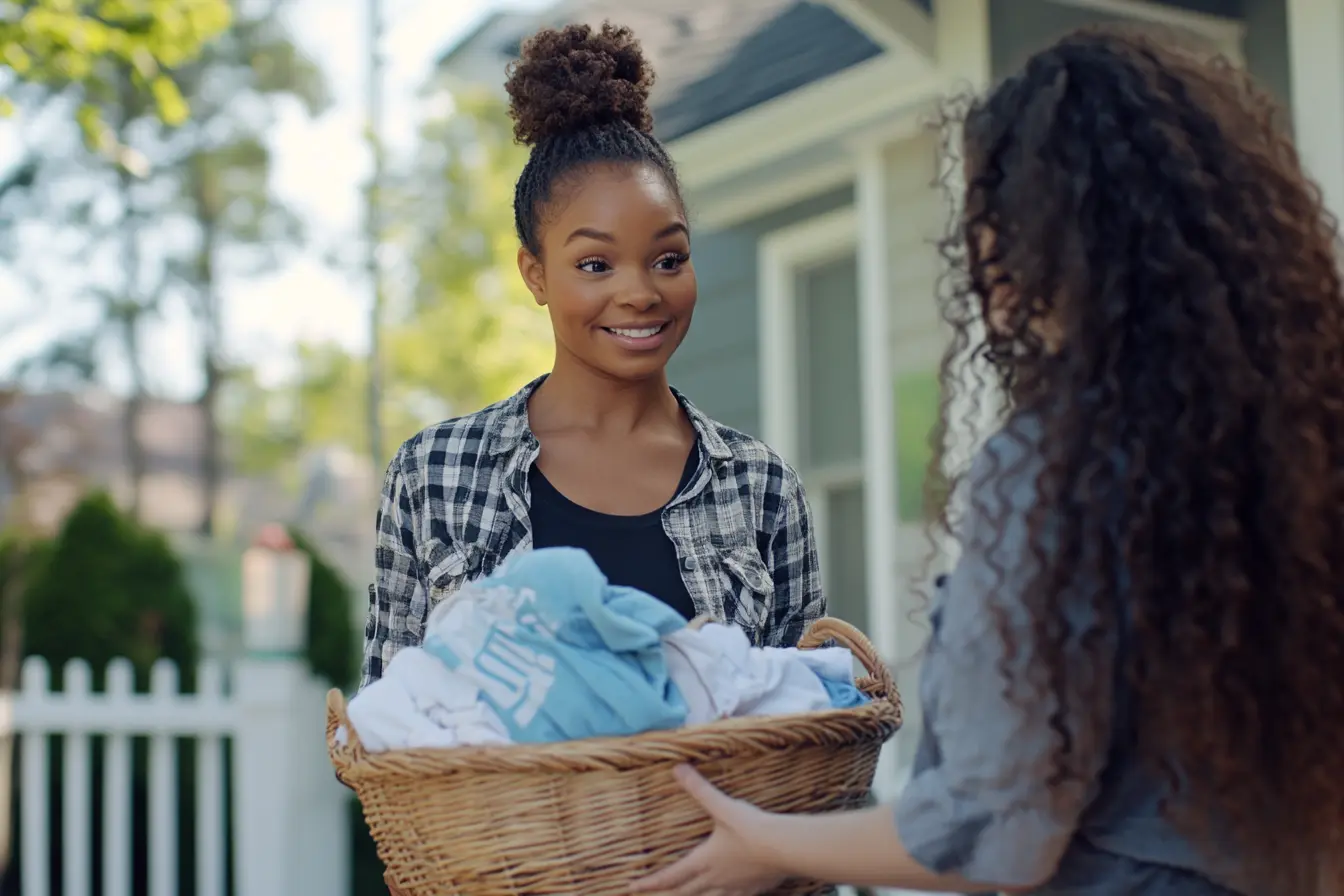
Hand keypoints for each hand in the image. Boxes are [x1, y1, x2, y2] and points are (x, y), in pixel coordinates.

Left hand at [631, 765, 788, 895]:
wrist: (785, 848)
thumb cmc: (751, 829)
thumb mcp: (722, 806)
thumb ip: (699, 789)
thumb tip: (677, 769)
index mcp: (704, 860)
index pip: (671, 876)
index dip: (650, 883)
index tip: (632, 888)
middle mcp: (716, 878)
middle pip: (687, 891)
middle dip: (669, 893)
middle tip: (654, 895)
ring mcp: (736, 886)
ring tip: (691, 895)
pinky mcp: (755, 888)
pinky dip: (728, 895)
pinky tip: (733, 892)